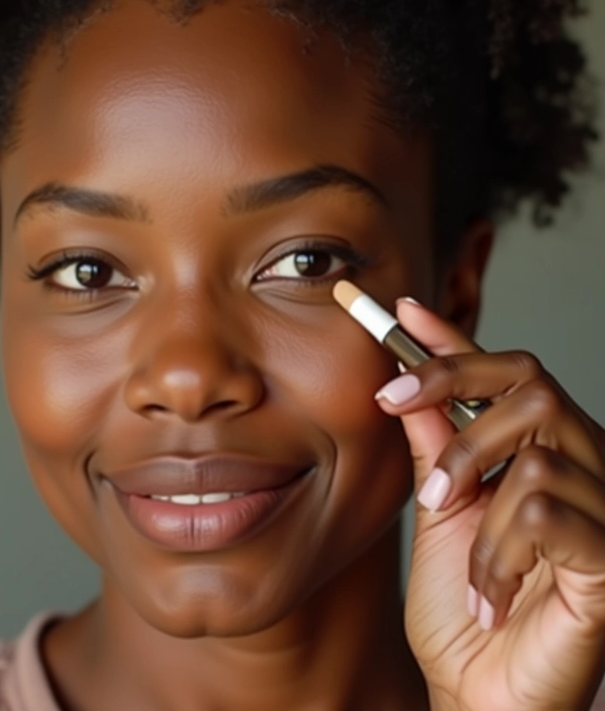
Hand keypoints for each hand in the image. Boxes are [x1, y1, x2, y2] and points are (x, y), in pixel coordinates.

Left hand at [376, 298, 604, 710]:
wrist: (478, 692)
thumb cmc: (462, 605)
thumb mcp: (439, 514)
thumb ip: (433, 447)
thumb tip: (408, 387)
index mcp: (530, 451)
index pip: (498, 373)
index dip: (451, 339)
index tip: (399, 311)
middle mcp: (577, 465)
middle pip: (530, 383)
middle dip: (459, 411)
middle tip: (424, 476)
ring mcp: (601, 511)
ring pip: (534, 455)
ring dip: (477, 507)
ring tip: (464, 559)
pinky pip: (547, 517)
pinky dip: (498, 557)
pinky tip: (490, 599)